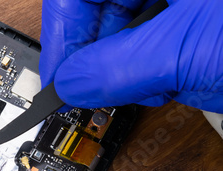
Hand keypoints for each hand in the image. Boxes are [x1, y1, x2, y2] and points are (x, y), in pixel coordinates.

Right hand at [40, 0, 222, 112]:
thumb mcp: (183, 53)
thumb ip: (117, 68)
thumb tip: (69, 84)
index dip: (59, 37)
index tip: (57, 80)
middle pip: (95, 17)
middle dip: (97, 59)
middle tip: (98, 90)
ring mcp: (172, 6)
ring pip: (119, 37)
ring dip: (125, 72)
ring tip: (153, 84)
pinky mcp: (184, 29)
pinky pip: (146, 51)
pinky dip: (149, 75)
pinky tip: (168, 81)